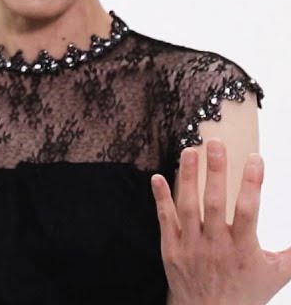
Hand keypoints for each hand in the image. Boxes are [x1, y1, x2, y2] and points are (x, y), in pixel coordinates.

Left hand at [152, 140, 290, 304]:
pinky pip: (164, 219)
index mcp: (243, 249)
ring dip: (187, 177)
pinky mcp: (171, 249)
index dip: (252, 184)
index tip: (255, 158)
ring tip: (189, 151)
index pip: (249, 211)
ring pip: (188, 206)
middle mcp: (216, 246)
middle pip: (215, 203)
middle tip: (215, 143)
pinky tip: (157, 177)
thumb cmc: (246, 293)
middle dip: (216, 171)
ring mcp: (191, 246)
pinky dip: (160, 198)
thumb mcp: (277, 274)